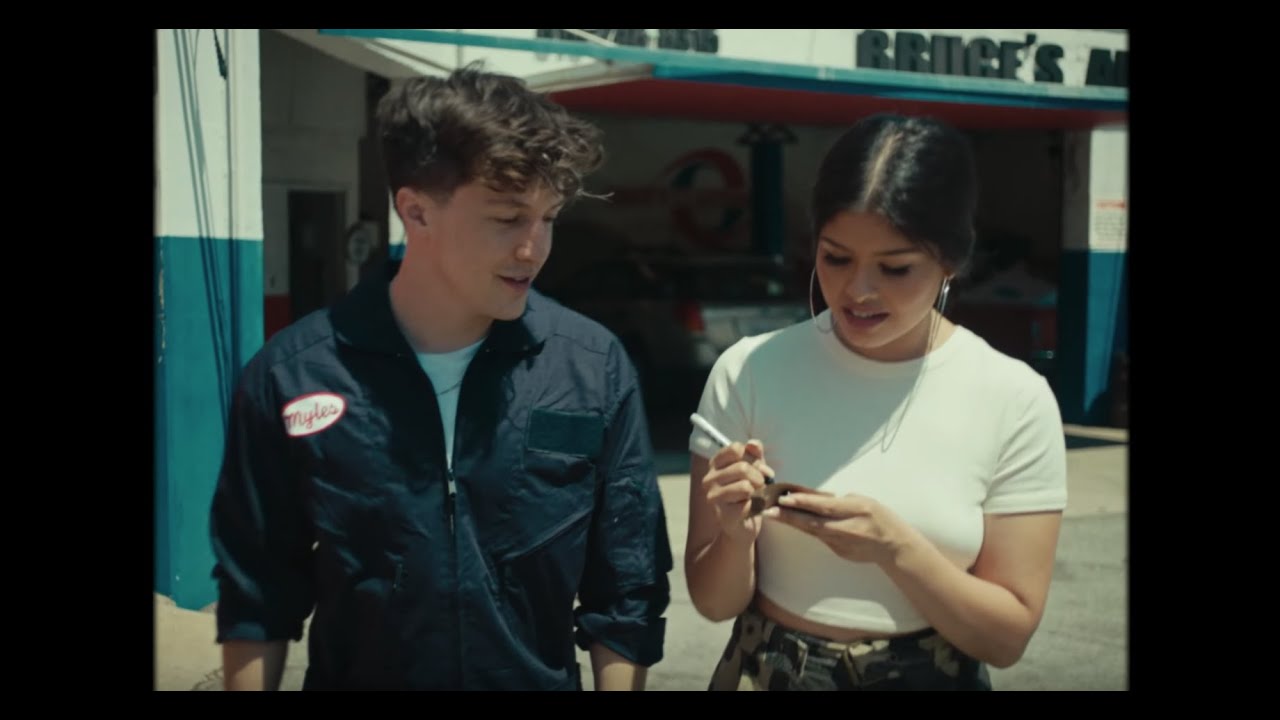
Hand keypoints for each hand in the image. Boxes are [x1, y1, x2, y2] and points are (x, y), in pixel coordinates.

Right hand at [701, 440, 775, 544]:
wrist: (744, 526)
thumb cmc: (749, 495)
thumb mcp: (755, 470)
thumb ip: (755, 455)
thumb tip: (753, 444)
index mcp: (716, 464)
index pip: (735, 449)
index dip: (753, 458)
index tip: (758, 468)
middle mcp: (709, 479)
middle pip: (742, 468)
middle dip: (759, 477)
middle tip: (761, 486)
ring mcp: (713, 497)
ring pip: (745, 486)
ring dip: (757, 492)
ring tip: (756, 497)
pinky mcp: (723, 515)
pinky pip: (747, 504)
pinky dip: (755, 507)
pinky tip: (750, 510)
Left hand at [762, 492, 920, 565]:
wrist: (894, 546)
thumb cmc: (880, 517)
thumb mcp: (864, 501)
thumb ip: (841, 501)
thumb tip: (816, 498)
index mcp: (858, 510)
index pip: (826, 506)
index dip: (804, 503)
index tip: (785, 498)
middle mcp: (849, 529)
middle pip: (814, 523)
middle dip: (790, 516)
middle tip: (769, 510)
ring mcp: (843, 543)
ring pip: (813, 532)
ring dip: (792, 523)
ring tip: (773, 514)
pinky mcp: (839, 551)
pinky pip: (820, 538)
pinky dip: (806, 529)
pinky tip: (792, 522)